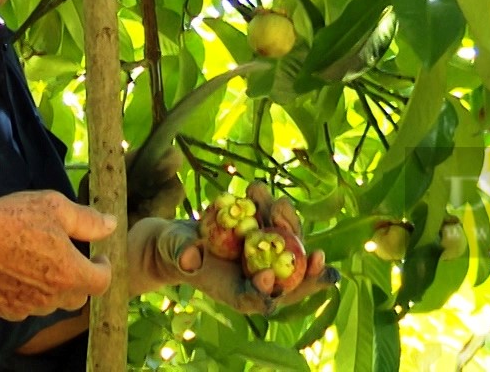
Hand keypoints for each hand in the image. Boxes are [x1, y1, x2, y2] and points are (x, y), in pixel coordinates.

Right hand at [0, 190, 114, 319]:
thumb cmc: (13, 217)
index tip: (98, 257)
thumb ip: (88, 221)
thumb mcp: (56, 207)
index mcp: (70, 273)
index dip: (104, 268)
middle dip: (79, 279)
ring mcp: (27, 307)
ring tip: (38, 261)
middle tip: (68, 258)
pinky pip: (26, 307)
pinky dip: (27, 294)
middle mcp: (51, 297)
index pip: (102, 283)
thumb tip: (112, 225)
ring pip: (51, 303)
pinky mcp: (5, 310)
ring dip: (52, 288)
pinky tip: (17, 271)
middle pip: (78, 297)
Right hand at [131, 186, 338, 314]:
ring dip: (286, 222)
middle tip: (315, 254)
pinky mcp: (266, 237)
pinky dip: (271, 207)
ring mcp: (265, 257)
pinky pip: (278, 223)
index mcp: (236, 293)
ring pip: (289, 246)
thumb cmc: (174, 251)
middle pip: (290, 280)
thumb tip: (190, 257)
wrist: (180, 238)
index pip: (257, 300)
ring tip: (269, 199)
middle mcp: (256, 278)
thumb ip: (182, 255)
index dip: (268, 292)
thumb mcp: (175, 252)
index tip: (267, 275)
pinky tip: (254, 189)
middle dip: (307, 271)